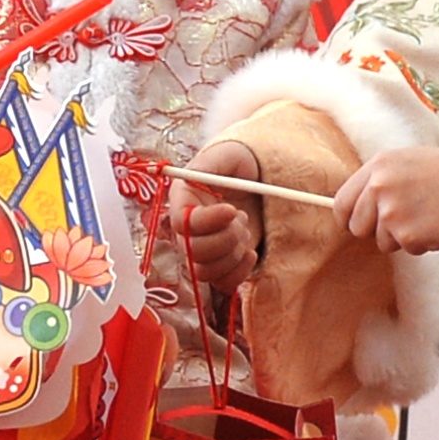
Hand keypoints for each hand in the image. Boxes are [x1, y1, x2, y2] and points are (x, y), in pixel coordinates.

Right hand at [180, 139, 264, 297]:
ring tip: (246, 229)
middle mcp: (187, 229)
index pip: (182, 223)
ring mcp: (203, 250)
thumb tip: (195, 177)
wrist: (256, 180)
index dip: (207, 222)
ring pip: (206, 271)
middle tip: (243, 217)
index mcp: (182, 200)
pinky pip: (221, 283)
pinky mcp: (220, 264)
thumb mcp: (227, 155)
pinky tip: (251, 253)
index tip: (232, 210)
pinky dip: (239, 273)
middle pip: (193, 252)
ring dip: (233, 254)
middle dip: (226, 239)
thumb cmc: (239, 163)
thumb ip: (209, 165)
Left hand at [335, 141, 438, 256]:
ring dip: (404, 238)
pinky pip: (407, 250)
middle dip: (376, 231)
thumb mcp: (411, 163)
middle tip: (405, 223)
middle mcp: (379, 187)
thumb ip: (383, 181)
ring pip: (383, 242)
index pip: (342, 201)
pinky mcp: (408, 235)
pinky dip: (423, 244)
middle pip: (357, 227)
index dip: (348, 218)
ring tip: (430, 216)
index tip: (356, 225)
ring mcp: (391, 212)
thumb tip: (360, 206)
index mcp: (378, 166)